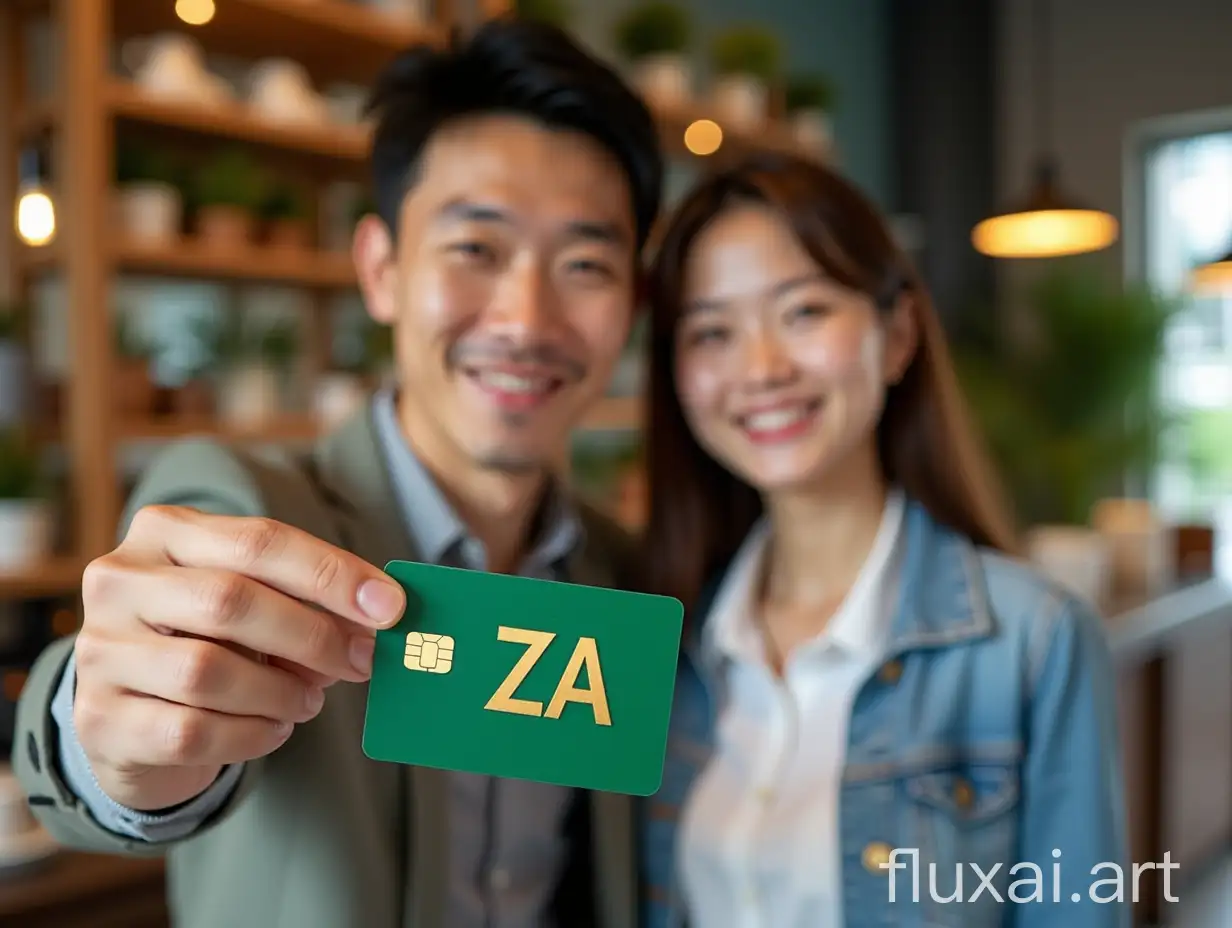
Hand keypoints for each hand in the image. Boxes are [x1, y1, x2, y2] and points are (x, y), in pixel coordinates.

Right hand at [73, 504, 405, 810]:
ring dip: (281, 692)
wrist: (134, 716)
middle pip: (230, 600)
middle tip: (362, 662)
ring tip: (310, 700)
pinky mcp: (97, 721)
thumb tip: (381, 614)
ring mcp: (98, 651)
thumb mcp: (258, 605)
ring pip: (207, 671)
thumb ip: (309, 601)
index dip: (331, 574)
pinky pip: (190, 732)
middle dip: (313, 635)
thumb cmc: (215, 641)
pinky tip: (274, 729)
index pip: (259, 540)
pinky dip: (250, 736)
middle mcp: (118, 581)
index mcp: (165, 532)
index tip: (390, 607)